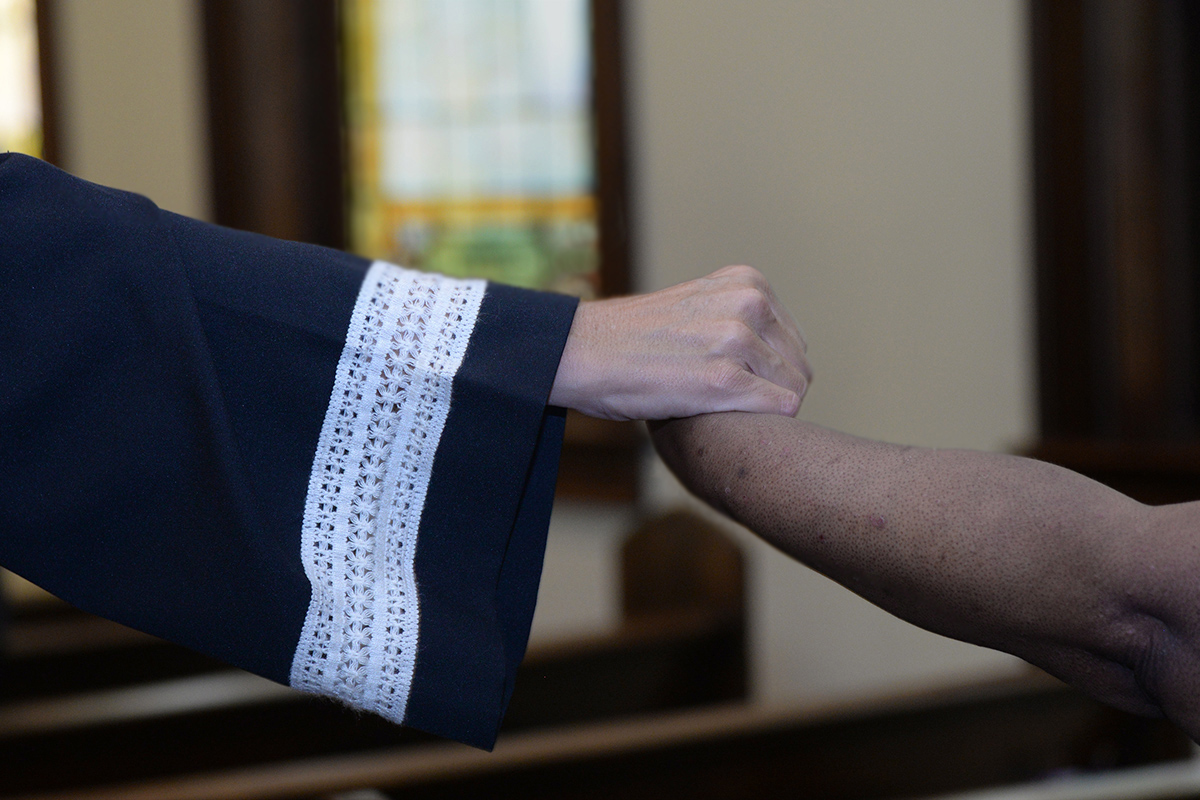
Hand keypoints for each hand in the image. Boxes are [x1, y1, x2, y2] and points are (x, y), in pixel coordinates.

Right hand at [549, 265, 811, 420]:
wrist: (582, 352)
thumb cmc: (633, 339)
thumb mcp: (696, 305)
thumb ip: (736, 317)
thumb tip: (778, 358)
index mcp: (746, 281)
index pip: (794, 342)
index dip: (771, 372)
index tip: (738, 387)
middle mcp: (748, 303)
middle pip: (799, 368)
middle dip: (773, 394)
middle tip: (732, 410)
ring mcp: (737, 340)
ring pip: (793, 391)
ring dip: (763, 412)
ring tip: (723, 415)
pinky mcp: (724, 381)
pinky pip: (780, 409)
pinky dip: (762, 424)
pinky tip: (726, 424)